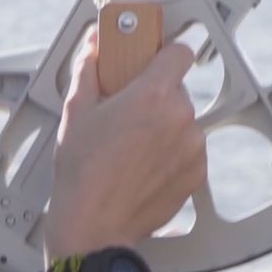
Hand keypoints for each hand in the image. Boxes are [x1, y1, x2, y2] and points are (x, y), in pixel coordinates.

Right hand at [46, 30, 206, 256]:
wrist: (93, 224)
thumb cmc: (81, 172)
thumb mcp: (75, 112)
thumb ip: (87, 70)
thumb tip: (93, 47)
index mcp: (152, 95)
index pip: (179, 52)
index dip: (163, 54)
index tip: (150, 60)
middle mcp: (180, 117)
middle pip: (175, 90)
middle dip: (152, 97)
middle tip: (123, 115)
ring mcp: (192, 146)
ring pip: (181, 121)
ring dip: (161, 127)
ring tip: (128, 148)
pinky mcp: (197, 172)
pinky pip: (187, 150)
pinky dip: (169, 153)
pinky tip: (139, 166)